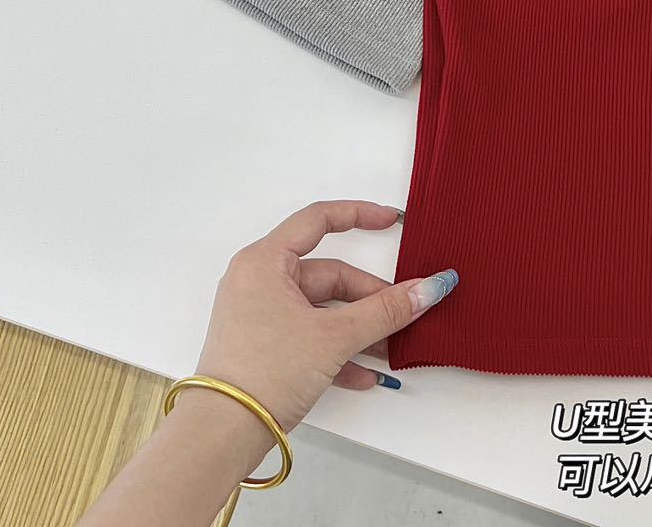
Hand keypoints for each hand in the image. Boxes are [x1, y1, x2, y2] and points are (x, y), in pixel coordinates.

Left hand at [194, 200, 456, 430]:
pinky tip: (364, 376)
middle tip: (402, 315)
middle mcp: (258, 281)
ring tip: (388, 351)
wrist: (219, 437)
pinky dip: (336, 351)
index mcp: (265, 262)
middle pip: (328, 274)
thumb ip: (387, 310)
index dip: (360, 215)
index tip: (393, 221)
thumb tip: (432, 286)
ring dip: (357, 329)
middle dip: (368, 299)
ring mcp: (258, 316)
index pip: (318, 220)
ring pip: (321, 310)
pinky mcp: (261, 347)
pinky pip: (308, 336)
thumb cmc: (267, 371)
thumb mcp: (334, 337)